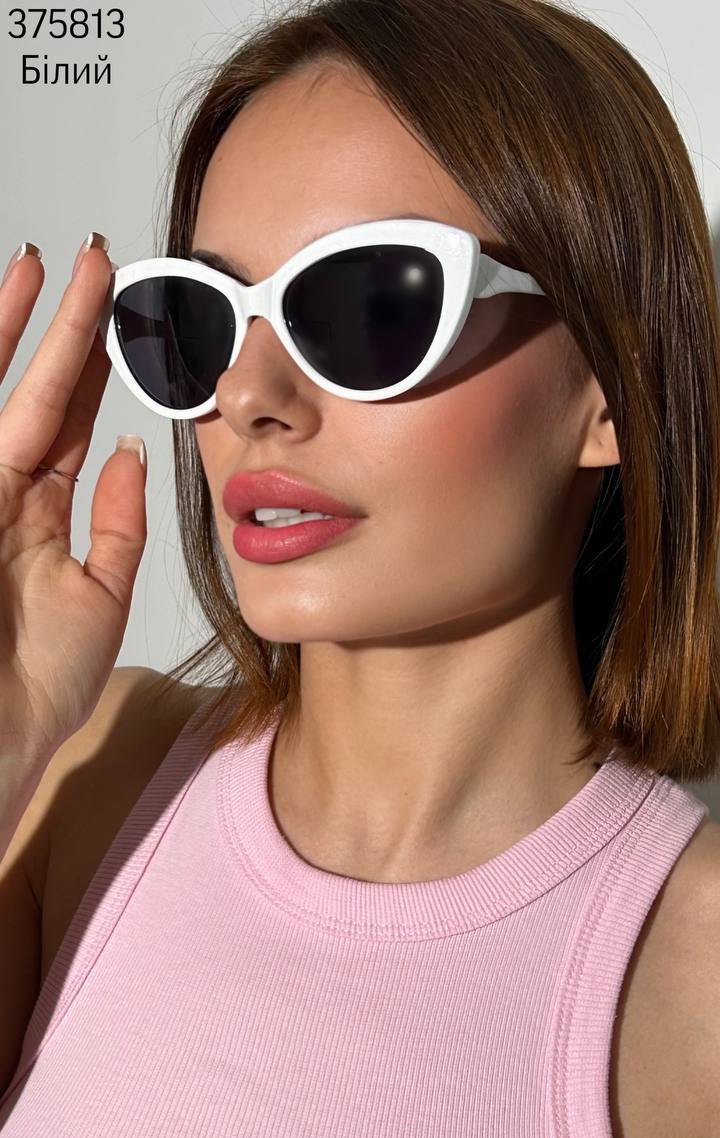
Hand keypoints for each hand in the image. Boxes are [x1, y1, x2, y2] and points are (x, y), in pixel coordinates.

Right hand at [0, 235, 147, 756]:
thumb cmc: (33, 690)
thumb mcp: (97, 596)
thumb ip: (116, 524)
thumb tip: (131, 449)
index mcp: (36, 517)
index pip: (66, 424)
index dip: (91, 368)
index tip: (122, 315)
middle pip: (32, 394)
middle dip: (61, 328)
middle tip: (92, 260)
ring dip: (15, 332)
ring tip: (42, 265)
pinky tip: (1, 322)